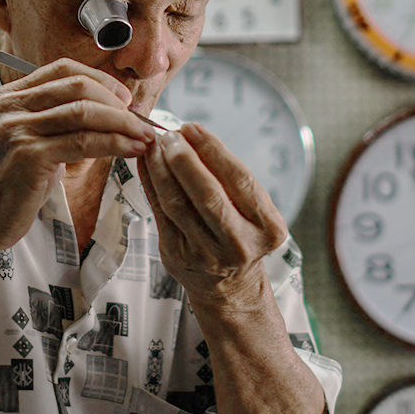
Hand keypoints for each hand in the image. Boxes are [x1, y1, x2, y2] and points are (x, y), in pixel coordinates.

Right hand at [0, 58, 153, 256]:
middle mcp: (10, 106)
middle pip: (78, 86)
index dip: (101, 80)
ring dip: (123, 124)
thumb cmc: (9, 185)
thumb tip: (108, 111)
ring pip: (85, 113)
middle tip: (142, 121)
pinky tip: (132, 150)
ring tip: (145, 137)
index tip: (125, 99)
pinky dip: (114, 144)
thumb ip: (55, 120)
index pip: (64, 70)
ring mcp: (17, 129)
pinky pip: (83, 142)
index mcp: (9, 96)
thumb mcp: (27, 140)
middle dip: (117, 103)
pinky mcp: (29, 155)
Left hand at [137, 123, 287, 307]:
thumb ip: (228, 178)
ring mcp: (206, 254)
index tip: (193, 128)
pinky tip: (146, 164)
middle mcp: (239, 244)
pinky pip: (159, 212)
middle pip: (208, 195)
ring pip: (178, 203)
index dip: (213, 150)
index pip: (240, 180)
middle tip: (169, 135)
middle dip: (185, 160)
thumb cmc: (240, 233)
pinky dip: (150, 184)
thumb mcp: (252, 210)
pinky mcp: (177, 255)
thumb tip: (189, 134)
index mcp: (267, 228)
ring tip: (154, 145)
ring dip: (162, 169)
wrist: (229, 285)